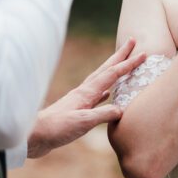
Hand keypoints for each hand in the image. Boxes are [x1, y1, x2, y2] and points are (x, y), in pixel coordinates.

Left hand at [26, 39, 145, 158]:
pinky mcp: (76, 110)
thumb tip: (123, 109)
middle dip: (120, 55)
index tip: (143, 54)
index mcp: (87, 92)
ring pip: (102, 80)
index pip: (113, 74)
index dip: (129, 64)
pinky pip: (96, 96)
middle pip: (106, 69)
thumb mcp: (83, 122)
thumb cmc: (56, 128)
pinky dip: (104, 92)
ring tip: (122, 64)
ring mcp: (79, 100)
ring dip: (114, 70)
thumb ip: (103, 115)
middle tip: (132, 41)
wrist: (34, 136)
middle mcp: (84, 92)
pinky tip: (107, 94)